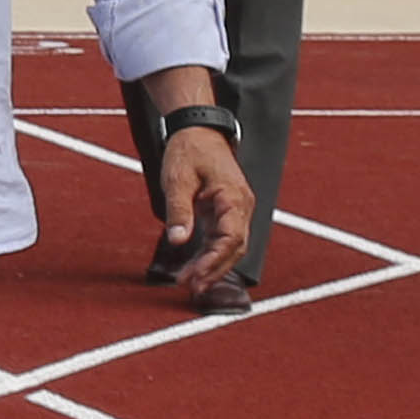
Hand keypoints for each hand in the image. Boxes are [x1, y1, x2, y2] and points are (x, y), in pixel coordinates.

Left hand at [153, 128, 254, 290]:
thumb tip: (177, 240)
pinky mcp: (226, 212)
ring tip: (191, 284)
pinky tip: (195, 269)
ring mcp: (236, 210)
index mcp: (234, 198)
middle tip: (192, 288)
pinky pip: (223, 239)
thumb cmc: (189, 151)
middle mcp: (241, 206)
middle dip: (215, 269)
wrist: (198, 130)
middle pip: (235, 247)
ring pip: (231, 246)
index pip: (231, 238)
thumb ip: (179, 210)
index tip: (195, 276)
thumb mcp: (178, 179)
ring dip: (213, 266)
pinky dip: (211, 255)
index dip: (214, 260)